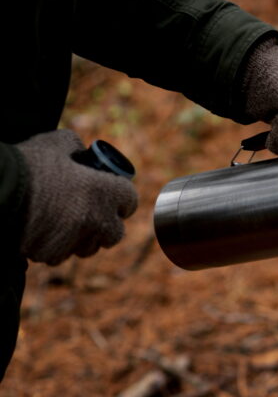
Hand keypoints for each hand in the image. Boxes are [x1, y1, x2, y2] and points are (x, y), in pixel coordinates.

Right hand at [16, 130, 137, 265]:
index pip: (130, 200)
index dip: (121, 197)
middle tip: (91, 214)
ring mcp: (76, 240)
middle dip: (106, 225)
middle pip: (115, 232)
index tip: (113, 195)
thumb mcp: (56, 143)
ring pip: (89, 246)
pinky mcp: (53, 254)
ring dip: (83, 238)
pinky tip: (45, 232)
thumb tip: (79, 151)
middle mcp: (96, 220)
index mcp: (104, 192)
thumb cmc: (28, 165)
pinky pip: (62, 254)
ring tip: (67, 224)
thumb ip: (76, 147)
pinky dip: (56, 246)